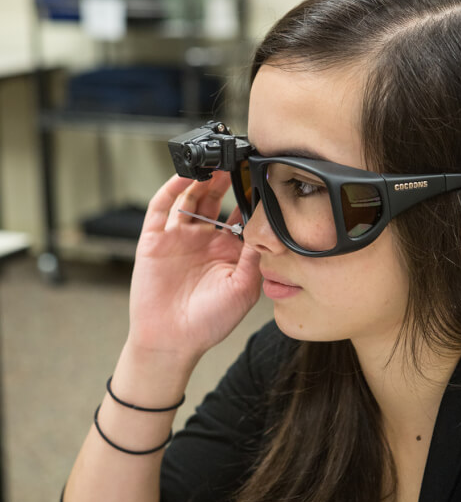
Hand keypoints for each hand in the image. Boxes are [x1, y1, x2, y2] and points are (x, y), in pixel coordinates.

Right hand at [127, 172, 261, 360]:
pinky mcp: (154, 240)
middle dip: (227, 179)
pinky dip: (170, 189)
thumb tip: (267, 227)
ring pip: (190, 197)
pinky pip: (161, 208)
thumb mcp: (244, 289)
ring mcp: (178, 238)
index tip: (262, 178)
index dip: (250, 196)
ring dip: (201, 179)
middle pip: (216, 198)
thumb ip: (254, 257)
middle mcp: (203, 240)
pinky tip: (183, 176)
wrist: (171, 341)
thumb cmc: (209, 323)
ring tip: (215, 162)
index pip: (241, 214)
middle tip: (239, 160)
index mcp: (227, 252)